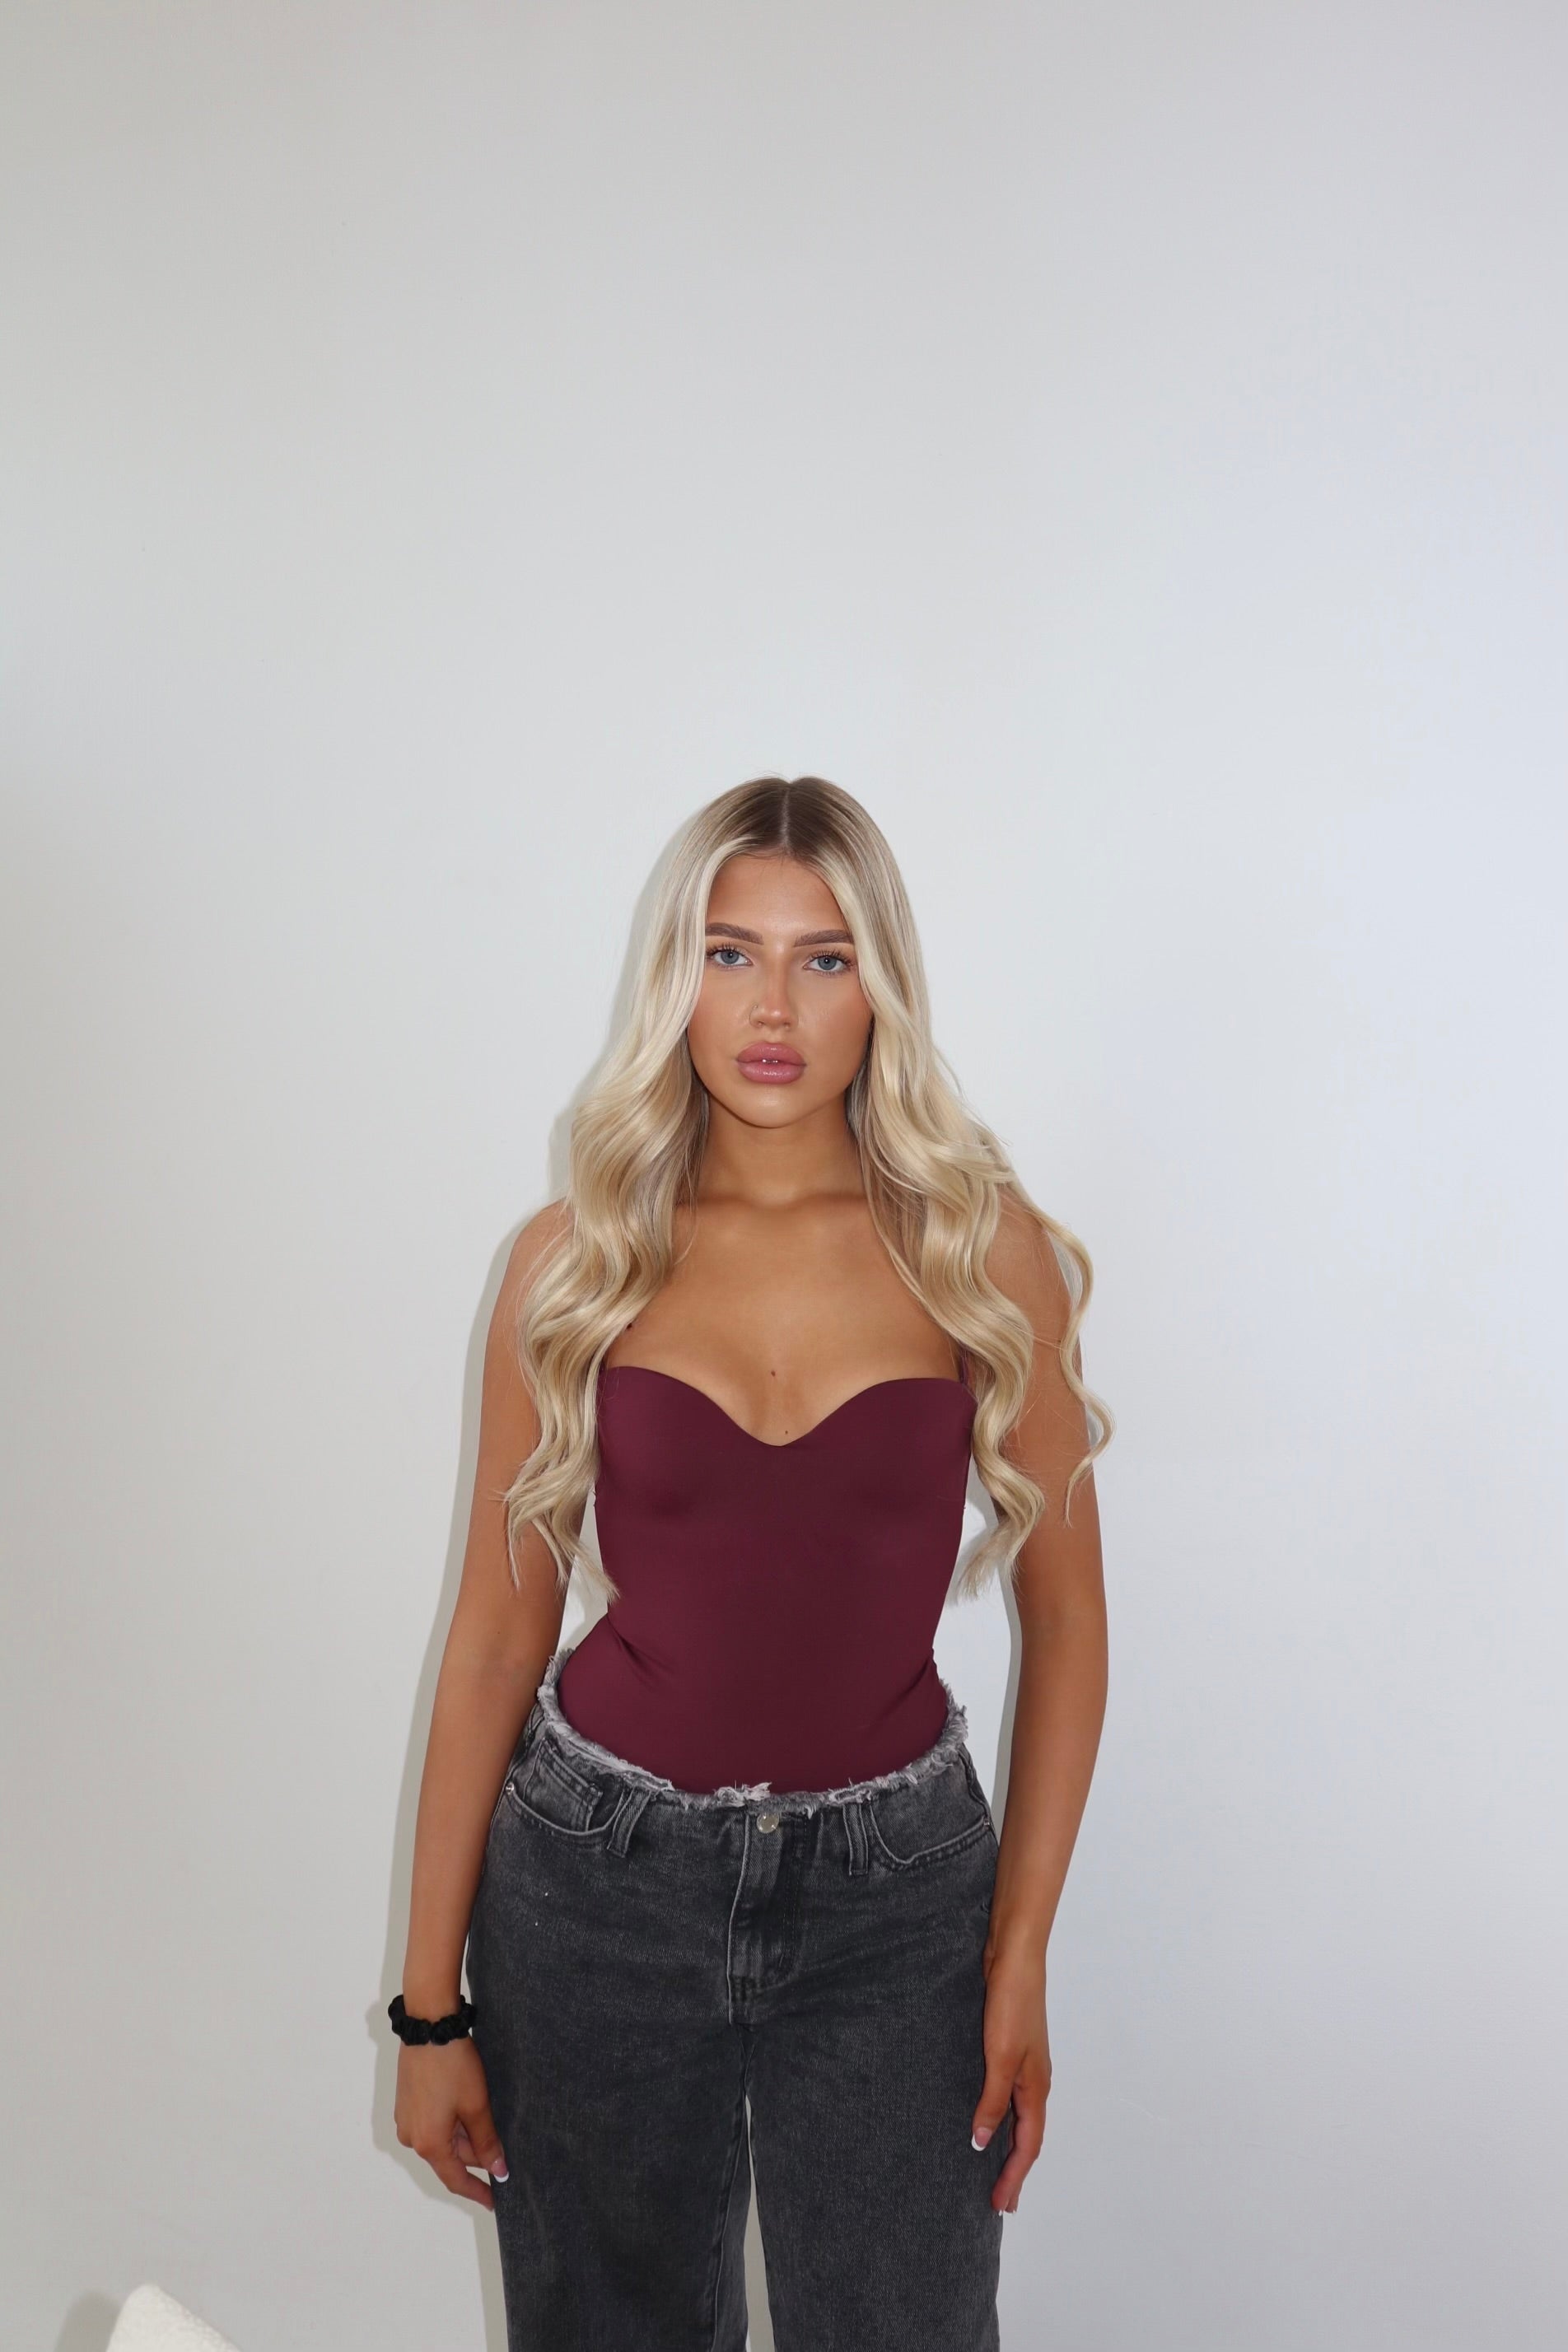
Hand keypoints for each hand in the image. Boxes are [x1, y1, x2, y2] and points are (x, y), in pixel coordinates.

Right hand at [394, 2036, 508, 2209]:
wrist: (428, 2027)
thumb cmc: (454, 2067)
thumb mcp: (476, 2105)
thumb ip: (487, 2142)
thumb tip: (497, 2171)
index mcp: (429, 2144)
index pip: (456, 2180)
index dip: (478, 2191)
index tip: (495, 2200)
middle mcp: (411, 2138)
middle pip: (449, 2158)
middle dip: (475, 2156)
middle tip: (501, 2151)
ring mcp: (405, 2120)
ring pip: (441, 2140)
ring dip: (463, 2137)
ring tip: (487, 2124)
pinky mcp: (405, 2104)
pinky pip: (431, 2125)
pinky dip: (450, 2124)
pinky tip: (468, 2111)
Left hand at [970, 1939, 1050, 2214]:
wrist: (1013, 1958)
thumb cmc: (1011, 2005)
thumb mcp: (1000, 2058)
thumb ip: (992, 2101)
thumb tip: (981, 2144)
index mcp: (1036, 2088)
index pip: (1028, 2146)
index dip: (1014, 2176)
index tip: (1000, 2205)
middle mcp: (1033, 2082)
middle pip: (1027, 2137)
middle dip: (1015, 2171)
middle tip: (1000, 2201)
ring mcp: (1022, 2065)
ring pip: (1018, 2117)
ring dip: (1008, 2146)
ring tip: (993, 2169)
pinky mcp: (1008, 2048)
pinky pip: (1007, 2096)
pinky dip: (1000, 2117)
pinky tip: (985, 2118)